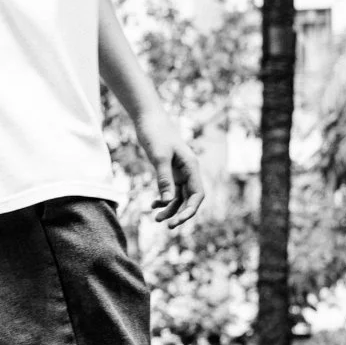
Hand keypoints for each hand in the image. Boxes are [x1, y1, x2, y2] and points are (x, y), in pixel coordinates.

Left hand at [139, 112, 203, 227]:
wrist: (148, 119)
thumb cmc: (155, 134)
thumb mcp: (158, 157)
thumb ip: (164, 179)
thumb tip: (168, 201)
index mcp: (191, 167)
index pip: (197, 195)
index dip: (190, 211)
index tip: (176, 222)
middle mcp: (189, 171)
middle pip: (190, 199)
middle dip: (180, 213)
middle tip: (166, 226)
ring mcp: (180, 171)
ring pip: (180, 197)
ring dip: (170, 209)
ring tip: (156, 219)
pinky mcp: (170, 171)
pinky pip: (171, 190)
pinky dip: (164, 199)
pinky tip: (153, 205)